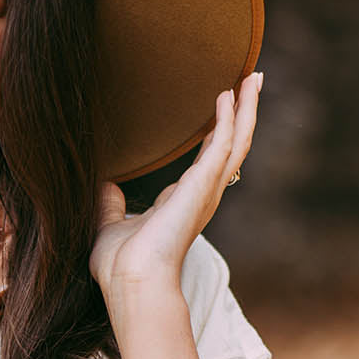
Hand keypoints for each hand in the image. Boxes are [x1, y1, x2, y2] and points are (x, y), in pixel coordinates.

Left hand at [90, 73, 262, 294]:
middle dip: (243, 113)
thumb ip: (109, 205)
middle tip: (252, 81)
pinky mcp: (204, 186)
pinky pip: (224, 145)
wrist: (131, 282)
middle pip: (232, 145)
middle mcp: (201, 195)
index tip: (222, 108)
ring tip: (254, 77)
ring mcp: (206, 191)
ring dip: (247, 108)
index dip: (216, 134)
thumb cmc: (120, 266)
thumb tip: (103, 185)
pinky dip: (229, 118)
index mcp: (181, 203)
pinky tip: (228, 94)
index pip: (207, 162)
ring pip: (237, 141)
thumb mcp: (108, 226)